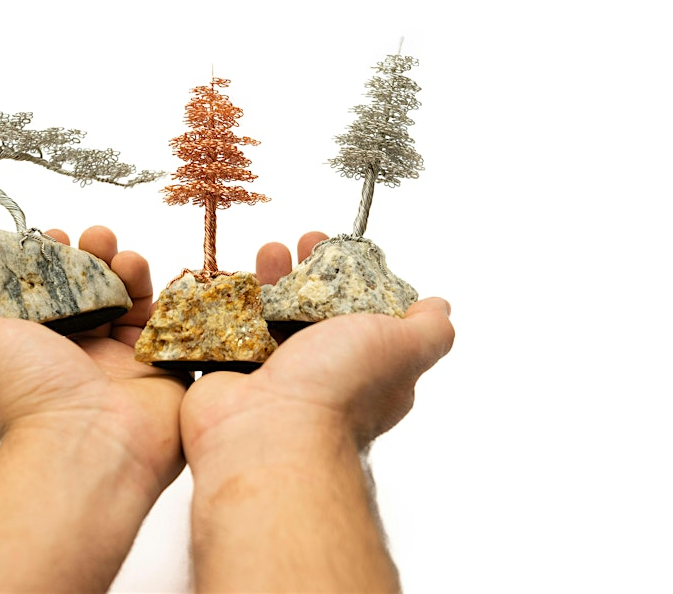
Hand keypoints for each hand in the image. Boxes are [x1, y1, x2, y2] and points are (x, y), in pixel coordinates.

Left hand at [0, 225, 188, 494]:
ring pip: (126, 298)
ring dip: (121, 264)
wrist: (89, 444)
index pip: (46, 291)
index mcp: (37, 347)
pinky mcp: (158, 363)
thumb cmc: (27, 393)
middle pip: (90, 289)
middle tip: (92, 236)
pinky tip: (137, 267)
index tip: (50, 235)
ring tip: (116, 250)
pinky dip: (151, 288)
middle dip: (90, 255)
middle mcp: (79, 352)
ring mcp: (122, 359)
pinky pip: (160, 319)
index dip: (48, 258)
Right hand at [182, 231, 454, 461]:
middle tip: (304, 241)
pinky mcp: (234, 374)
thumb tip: (440, 309)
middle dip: (310, 270)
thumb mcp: (402, 349)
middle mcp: (321, 374)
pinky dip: (233, 305)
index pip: (364, 316)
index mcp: (365, 368)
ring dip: (271, 279)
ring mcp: (274, 376)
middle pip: (315, 310)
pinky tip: (235, 280)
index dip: (358, 279)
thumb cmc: (339, 390)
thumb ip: (429, 330)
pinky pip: (231, 332)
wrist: (269, 432)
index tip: (346, 251)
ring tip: (269, 250)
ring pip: (272, 316)